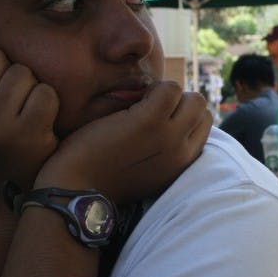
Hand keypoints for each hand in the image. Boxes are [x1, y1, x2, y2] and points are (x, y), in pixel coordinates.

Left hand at [36, 81, 211, 203]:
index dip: (180, 114)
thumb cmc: (101, 178)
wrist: (75, 190)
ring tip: (140, 103)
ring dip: (167, 93)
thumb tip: (168, 125)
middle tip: (148, 107)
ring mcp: (168, 136)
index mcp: (181, 165)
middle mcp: (182, 152)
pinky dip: (152, 86)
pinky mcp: (149, 121)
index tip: (157, 116)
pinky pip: (170, 87)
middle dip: (178, 101)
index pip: (202, 125)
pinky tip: (129, 99)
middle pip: (201, 109)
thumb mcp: (144, 172)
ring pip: (192, 98)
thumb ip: (162, 152)